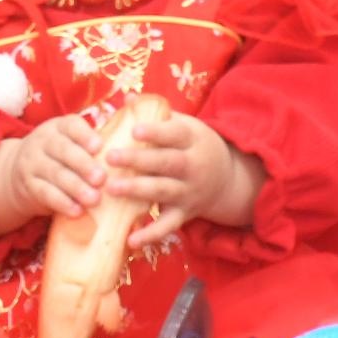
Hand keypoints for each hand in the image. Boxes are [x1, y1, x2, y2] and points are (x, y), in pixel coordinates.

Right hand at [0, 112, 115, 232]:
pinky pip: (45, 193)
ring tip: (94, 199)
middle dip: (83, 164)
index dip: (85, 135)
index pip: (71, 126)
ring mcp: (32, 163)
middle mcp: (43, 142)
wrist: (17, 173)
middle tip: (101, 178)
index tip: (100, 147)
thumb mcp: (70, 143)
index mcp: (58, 127)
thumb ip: (95, 144)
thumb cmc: (60, 158)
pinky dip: (62, 202)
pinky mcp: (28, 186)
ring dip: (76, 187)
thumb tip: (135, 144)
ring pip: (55, 173)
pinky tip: (77, 211)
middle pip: (63, 150)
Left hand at [111, 110, 263, 249]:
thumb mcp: (183, 125)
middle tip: (110, 157)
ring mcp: (188, 192)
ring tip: (111, 189)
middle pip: (167, 162)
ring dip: (138, 191)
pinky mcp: (184, 214)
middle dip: (139, 160)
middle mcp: (192, 166)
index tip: (135, 130)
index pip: (175, 134)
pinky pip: (167, 226)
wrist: (227, 180)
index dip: (156, 132)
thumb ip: (155, 113)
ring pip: (164, 191)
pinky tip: (130, 240)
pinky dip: (150, 235)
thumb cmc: (193, 146)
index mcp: (192, 139)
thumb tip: (126, 97)